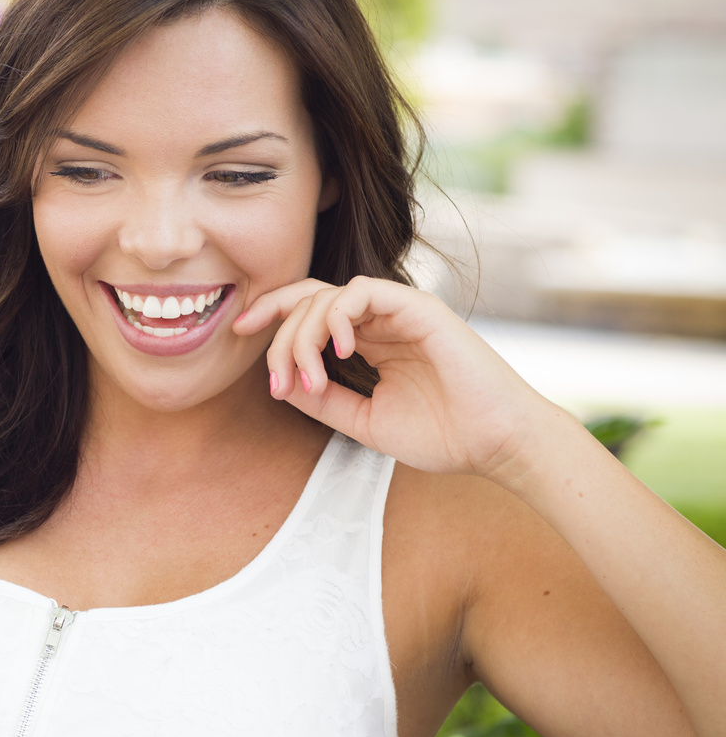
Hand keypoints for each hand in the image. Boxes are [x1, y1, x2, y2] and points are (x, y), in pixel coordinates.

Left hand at [233, 276, 559, 480]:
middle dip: (275, 327)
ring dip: (303, 336)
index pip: (309, 311)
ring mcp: (399, 311)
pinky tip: (337, 352)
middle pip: (308, 297)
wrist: (496, 445)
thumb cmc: (443, 435)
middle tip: (272, 374)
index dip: (271, 316)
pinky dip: (337, 316)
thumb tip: (279, 383)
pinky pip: (361, 292)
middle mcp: (381, 321)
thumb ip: (323, 400)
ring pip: (327, 295)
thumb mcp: (364, 421)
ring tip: (307, 379)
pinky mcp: (419, 308)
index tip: (239, 334)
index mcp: (370, 341)